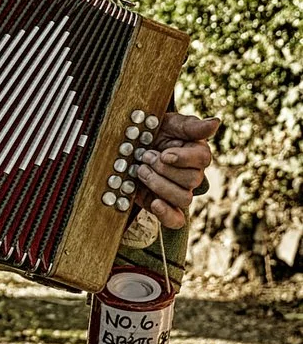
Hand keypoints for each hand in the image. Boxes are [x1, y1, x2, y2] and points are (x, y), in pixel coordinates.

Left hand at [130, 111, 218, 228]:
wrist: (128, 146)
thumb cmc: (153, 131)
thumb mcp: (170, 123)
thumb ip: (192, 126)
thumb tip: (216, 122)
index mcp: (197, 154)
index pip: (202, 159)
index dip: (183, 158)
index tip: (164, 154)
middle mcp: (192, 175)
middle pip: (192, 180)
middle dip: (164, 169)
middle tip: (144, 157)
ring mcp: (178, 192)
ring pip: (183, 198)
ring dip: (159, 185)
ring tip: (140, 171)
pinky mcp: (163, 206)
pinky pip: (175, 220)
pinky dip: (166, 214)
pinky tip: (155, 203)